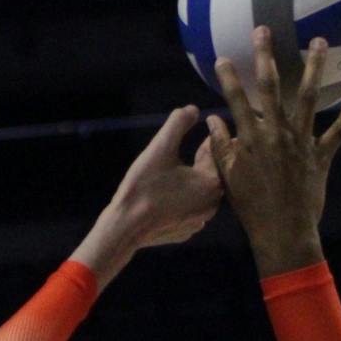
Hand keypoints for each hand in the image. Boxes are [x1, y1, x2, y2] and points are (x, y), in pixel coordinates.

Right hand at [72, 107, 222, 286]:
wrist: (124, 229)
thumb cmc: (143, 187)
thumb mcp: (159, 148)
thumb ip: (178, 123)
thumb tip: (192, 109)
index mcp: (213, 181)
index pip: (216, 151)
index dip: (209, 135)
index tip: (208, 123)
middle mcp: (213, 204)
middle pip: (211, 173)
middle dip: (202, 159)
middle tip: (197, 145)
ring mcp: (200, 221)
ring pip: (200, 192)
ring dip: (192, 181)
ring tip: (178, 171)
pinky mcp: (186, 232)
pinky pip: (189, 210)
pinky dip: (183, 200)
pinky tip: (168, 196)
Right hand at [207, 26, 340, 275]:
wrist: (282, 230)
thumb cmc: (250, 207)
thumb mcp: (227, 178)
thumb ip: (220, 147)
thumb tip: (214, 120)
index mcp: (251, 139)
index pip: (237, 100)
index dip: (229, 78)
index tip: (223, 58)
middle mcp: (277, 134)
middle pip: (272, 87)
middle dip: (266, 57)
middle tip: (264, 31)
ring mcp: (302, 142)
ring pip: (310, 97)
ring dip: (315, 67)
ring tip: (319, 42)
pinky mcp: (321, 156)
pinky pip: (337, 134)